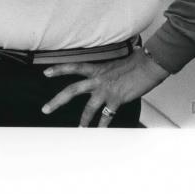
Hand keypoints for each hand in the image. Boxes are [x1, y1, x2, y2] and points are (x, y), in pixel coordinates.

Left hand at [41, 48, 169, 126]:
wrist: (148, 66)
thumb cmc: (133, 63)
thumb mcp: (113, 64)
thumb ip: (103, 72)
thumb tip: (100, 76)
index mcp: (96, 69)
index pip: (73, 67)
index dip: (58, 69)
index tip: (45, 73)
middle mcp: (97, 80)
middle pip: (72, 90)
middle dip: (57, 101)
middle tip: (46, 109)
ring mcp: (106, 91)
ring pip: (88, 108)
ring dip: (83, 120)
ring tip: (79, 129)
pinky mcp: (117, 100)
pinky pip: (107, 116)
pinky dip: (103, 125)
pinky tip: (100, 130)